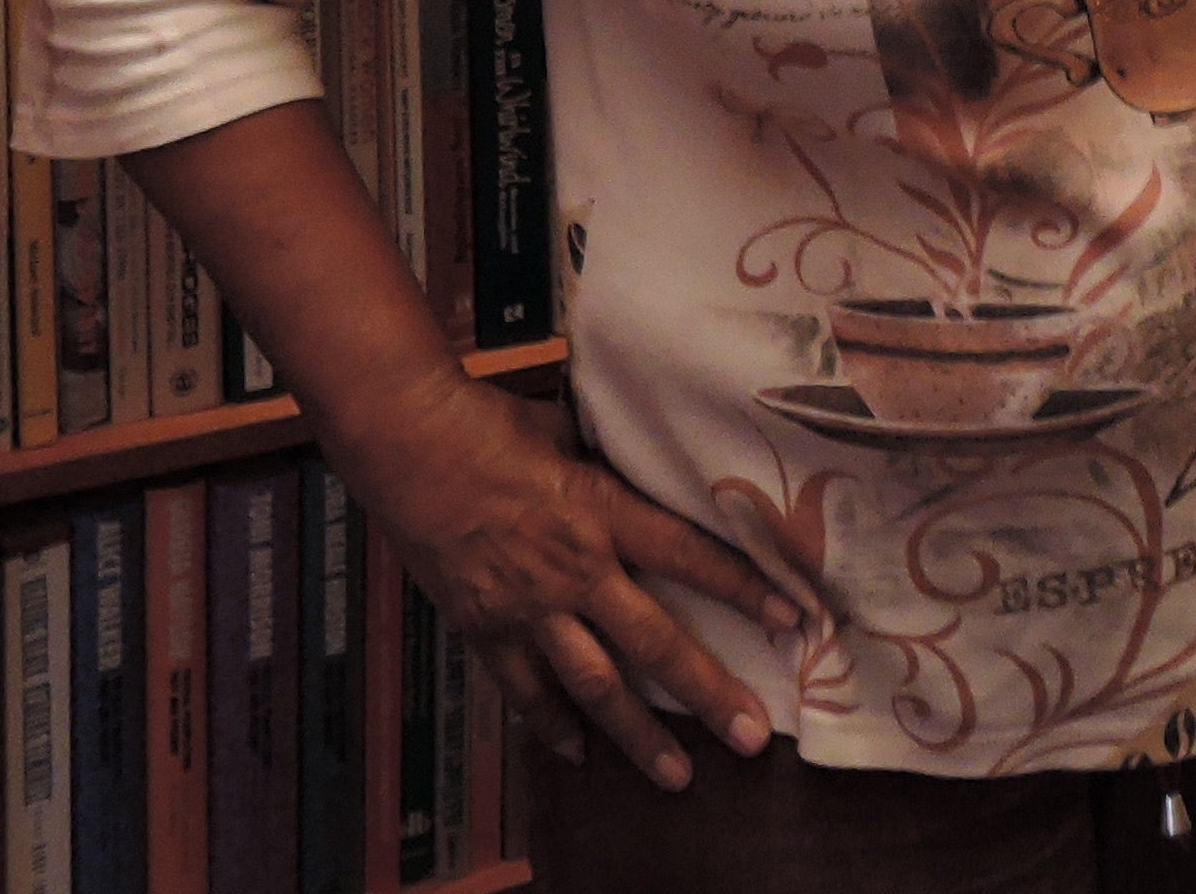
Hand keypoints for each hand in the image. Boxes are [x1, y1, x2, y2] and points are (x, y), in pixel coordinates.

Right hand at [357, 374, 805, 788]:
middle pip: (653, 641)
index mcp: (600, 509)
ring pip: (594, 684)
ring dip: (636, 734)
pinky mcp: (483, 626)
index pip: (689, 554)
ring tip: (676, 775)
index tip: (791, 616)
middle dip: (707, 692)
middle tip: (751, 736)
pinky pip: (523, 689)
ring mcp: (526, 607)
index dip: (743, 587)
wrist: (404, 440)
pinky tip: (575, 753)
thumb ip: (607, 457)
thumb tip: (646, 447)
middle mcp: (574, 568)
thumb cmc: (488, 419)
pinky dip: (549, 724)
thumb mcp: (566, 427)